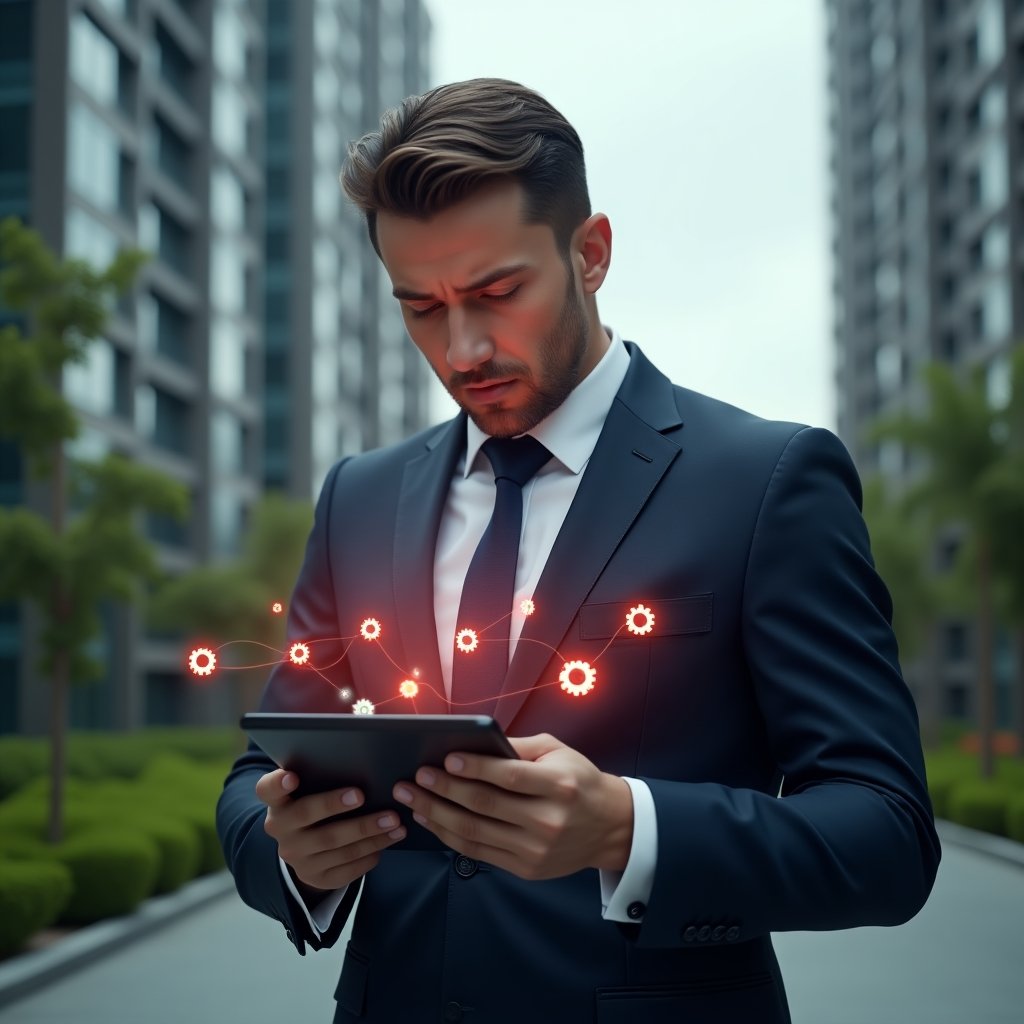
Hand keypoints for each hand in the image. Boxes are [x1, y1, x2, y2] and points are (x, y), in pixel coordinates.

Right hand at [257, 769, 405, 891]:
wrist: (307, 846)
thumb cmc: (316, 802)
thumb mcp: (310, 788)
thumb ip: (320, 774)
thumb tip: (359, 756)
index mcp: (277, 801)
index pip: (267, 789)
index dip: (278, 783)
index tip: (292, 776)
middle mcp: (281, 830)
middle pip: (307, 815)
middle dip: (335, 805)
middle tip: (362, 795)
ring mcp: (297, 858)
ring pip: (335, 845)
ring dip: (368, 833)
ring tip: (394, 821)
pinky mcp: (316, 878)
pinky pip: (345, 869)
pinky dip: (369, 855)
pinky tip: (387, 842)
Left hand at [392, 734, 633, 879]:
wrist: (609, 827)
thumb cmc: (578, 780)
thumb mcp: (557, 752)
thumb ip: (517, 747)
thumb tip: (473, 741)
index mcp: (559, 785)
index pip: (510, 777)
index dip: (475, 768)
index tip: (445, 759)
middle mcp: (547, 820)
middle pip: (485, 806)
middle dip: (444, 790)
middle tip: (415, 777)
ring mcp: (536, 849)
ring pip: (475, 833)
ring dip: (437, 815)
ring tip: (412, 799)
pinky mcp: (526, 868)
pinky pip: (479, 852)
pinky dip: (450, 836)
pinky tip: (432, 819)